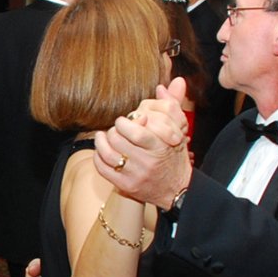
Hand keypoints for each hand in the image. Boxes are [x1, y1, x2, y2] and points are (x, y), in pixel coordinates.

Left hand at [94, 80, 190, 208]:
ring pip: (108, 153)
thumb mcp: (178, 130)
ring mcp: (135, 175)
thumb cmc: (174, 155)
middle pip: (118, 140)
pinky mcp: (125, 185)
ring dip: (102, 141)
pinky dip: (98, 156)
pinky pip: (103, 168)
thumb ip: (171, 106)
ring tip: (104, 135)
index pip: (137, 132)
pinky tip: (102, 150)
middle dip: (114, 130)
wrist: (176, 190)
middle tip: (117, 128)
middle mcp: (147, 163)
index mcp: (161, 147)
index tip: (127, 120)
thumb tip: (161, 86)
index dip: (126, 122)